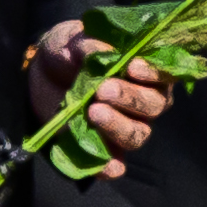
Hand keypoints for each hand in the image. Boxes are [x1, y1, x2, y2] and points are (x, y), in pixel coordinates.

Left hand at [24, 20, 169, 158]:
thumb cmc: (69, 50)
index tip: (132, 67)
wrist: (42, 74)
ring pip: (138, 134)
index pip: (164, 73)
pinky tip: (105, 165)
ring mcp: (125, 126)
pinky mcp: (104, 148)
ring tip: (93, 112)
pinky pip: (116, 164)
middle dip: (130, 98)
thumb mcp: (72, 39)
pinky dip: (111, 167)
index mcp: (144, 69)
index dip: (154, 73)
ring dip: (119, 126)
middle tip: (103, 90)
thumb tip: (102, 53)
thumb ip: (88, 44)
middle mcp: (143, 100)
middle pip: (153, 106)